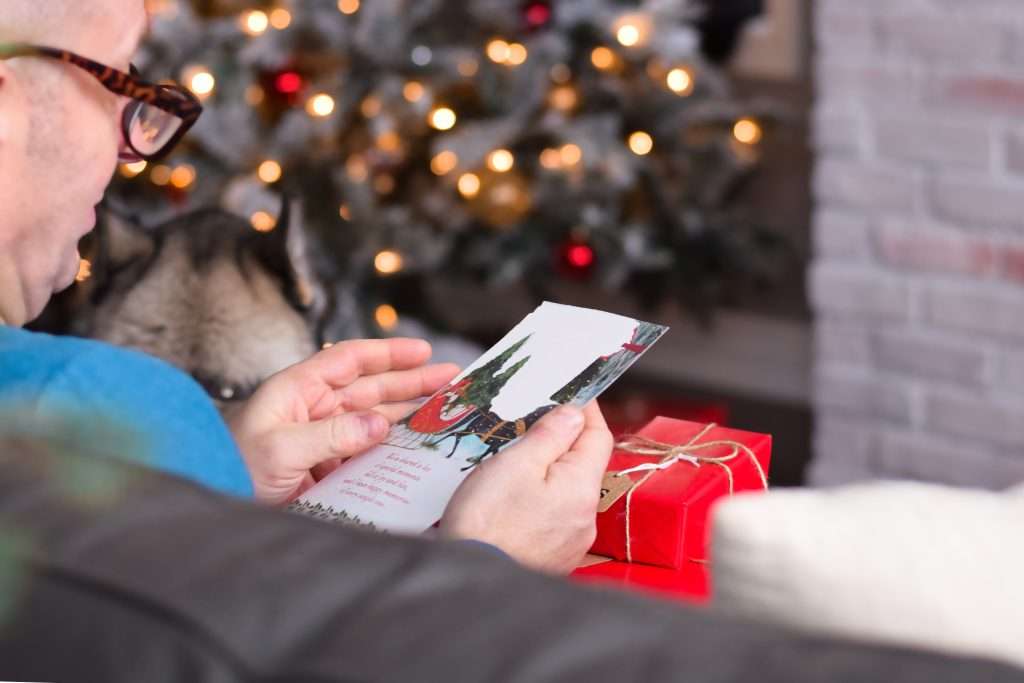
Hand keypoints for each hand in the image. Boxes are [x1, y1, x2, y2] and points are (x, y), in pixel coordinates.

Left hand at [229, 338, 459, 504]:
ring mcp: (323, 439)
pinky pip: (368, 452)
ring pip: (375, 419)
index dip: (388, 354)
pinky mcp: (328, 467)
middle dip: (413, 382)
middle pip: (371, 388)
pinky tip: (419, 448)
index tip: (423, 351)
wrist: (215, 506)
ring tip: (447, 411)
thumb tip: (380, 424)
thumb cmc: (233, 470)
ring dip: (410, 414)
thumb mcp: (280, 450)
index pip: (350, 360)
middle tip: (453, 381)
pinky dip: (395, 449)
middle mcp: (314, 409)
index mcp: (298, 389)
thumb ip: (332, 436)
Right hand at [439, 402, 613, 573]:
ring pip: (567, 490)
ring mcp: (571, 540)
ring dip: (549, 470)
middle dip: (564, 439)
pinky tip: (514, 496)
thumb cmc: (486, 522)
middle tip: (536, 419)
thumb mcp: (514, 463)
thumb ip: (550, 435)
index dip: (586, 409)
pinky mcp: (553, 556)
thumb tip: (575, 413)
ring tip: (517, 458)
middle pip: (583, 463)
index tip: (572, 391)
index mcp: (581, 487)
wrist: (470, 581)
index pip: (598, 435)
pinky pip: (554, 515)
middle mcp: (585, 516)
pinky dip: (540, 498)